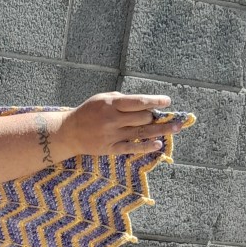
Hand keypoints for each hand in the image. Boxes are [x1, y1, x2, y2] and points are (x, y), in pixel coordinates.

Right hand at [58, 91, 181, 158]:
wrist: (68, 133)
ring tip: (177, 128)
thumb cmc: (88, 113)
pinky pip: (131, 148)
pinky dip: (146, 146)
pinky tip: (158, 144)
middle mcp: (113, 119)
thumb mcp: (102, 98)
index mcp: (111, 104)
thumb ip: (122, 100)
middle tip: (160, 117)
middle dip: (154, 117)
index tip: (167, 102)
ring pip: (141, 132)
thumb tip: (146, 104)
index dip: (155, 101)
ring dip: (161, 130)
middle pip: (143, 117)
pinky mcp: (109, 148)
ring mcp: (112, 135)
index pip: (139, 102)